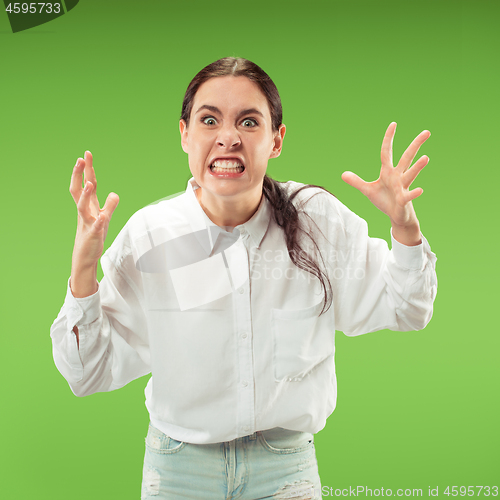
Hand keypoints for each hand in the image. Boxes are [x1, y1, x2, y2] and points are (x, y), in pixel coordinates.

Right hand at [69, 151, 118, 270]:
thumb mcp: (104, 218)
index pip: (86, 184)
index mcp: (88, 206)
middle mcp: (85, 211)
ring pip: (83, 207)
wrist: (85, 256)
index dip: (87, 170)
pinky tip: (103, 217)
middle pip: (78, 190)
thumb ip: (109, 205)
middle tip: (80, 160)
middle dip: (79, 175)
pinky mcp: (93, 235)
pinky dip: (99, 222)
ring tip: (91, 183)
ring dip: (87, 195)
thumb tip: (114, 193)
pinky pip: (95, 227)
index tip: (86, 154)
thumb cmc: (94, 235)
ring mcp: (87, 223)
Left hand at [341, 122, 429, 228]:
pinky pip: (409, 195)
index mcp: (388, 172)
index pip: (387, 152)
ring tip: (426, 157)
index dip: (388, 139)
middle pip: (407, 157)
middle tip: (427, 132)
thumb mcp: (367, 190)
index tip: (393, 124)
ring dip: (417, 167)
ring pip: (410, 174)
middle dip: (416, 145)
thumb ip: (356, 181)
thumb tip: (343, 174)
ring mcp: (402, 187)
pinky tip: (420, 190)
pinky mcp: (404, 200)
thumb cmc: (384, 200)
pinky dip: (414, 193)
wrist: (396, 216)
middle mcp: (397, 176)